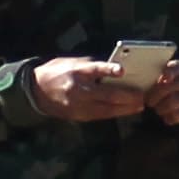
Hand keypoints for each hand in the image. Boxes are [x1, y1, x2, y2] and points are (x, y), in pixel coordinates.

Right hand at [31, 58, 149, 121]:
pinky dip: (115, 113)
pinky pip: (101, 115)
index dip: (108, 69)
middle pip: (106, 94)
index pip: (95, 69)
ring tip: (139, 106)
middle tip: (141, 96)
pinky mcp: (79, 115)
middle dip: (126, 96)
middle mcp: (78, 89)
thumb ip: (93, 66)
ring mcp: (79, 105)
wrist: (36, 91)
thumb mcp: (73, 62)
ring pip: (106, 109)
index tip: (121, 70)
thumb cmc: (58, 71)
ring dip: (125, 108)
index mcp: (77, 71)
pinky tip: (126, 111)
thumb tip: (115, 70)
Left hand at [146, 60, 178, 126]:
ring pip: (171, 103)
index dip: (166, 73)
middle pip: (167, 89)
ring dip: (160, 109)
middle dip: (154, 97)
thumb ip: (161, 77)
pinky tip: (167, 116)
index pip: (174, 68)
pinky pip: (178, 116)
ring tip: (158, 109)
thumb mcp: (175, 75)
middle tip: (149, 102)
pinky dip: (168, 118)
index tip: (161, 79)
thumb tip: (144, 89)